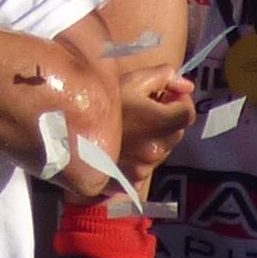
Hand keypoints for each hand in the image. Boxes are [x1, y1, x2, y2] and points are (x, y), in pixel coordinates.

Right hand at [106, 42, 196, 171]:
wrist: (68, 132)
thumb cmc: (101, 102)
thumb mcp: (131, 80)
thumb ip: (164, 77)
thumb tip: (187, 86)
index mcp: (158, 122)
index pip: (188, 114)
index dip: (180, 102)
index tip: (166, 97)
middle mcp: (155, 149)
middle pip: (176, 133)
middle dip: (167, 121)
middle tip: (145, 111)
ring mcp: (144, 168)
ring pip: (162, 151)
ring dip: (154, 139)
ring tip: (131, 129)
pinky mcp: (132, 180)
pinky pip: (147, 167)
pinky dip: (141, 157)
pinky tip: (124, 147)